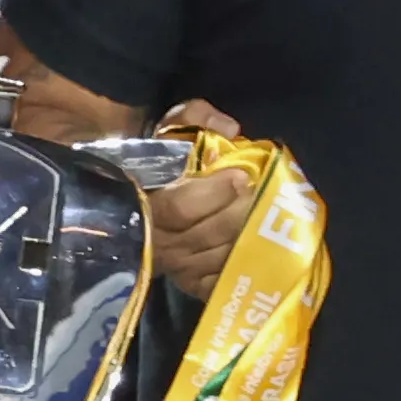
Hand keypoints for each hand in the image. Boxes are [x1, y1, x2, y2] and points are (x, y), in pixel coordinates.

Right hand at [142, 98, 251, 294]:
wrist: (135, 196)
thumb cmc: (159, 158)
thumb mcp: (171, 127)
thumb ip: (196, 117)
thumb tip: (230, 128)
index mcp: (149, 203)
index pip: (181, 208)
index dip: (215, 194)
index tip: (242, 177)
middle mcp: (158, 241)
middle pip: (205, 235)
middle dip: (238, 215)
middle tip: (260, 197)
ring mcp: (174, 266)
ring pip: (215, 258)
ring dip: (245, 240)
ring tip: (265, 220)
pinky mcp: (188, 283)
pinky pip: (216, 282)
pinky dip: (238, 269)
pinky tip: (255, 251)